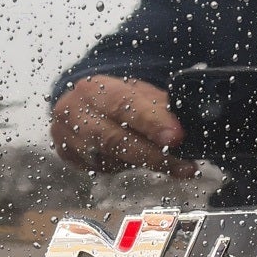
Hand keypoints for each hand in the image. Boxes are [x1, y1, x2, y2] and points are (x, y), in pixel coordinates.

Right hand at [50, 74, 196, 177]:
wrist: (77, 106)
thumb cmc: (112, 99)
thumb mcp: (136, 93)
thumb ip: (159, 107)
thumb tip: (190, 123)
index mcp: (94, 88)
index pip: (125, 105)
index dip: (152, 122)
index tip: (176, 137)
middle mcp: (74, 111)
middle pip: (115, 140)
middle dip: (153, 155)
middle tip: (183, 165)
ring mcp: (66, 137)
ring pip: (111, 159)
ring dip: (146, 163)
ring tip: (174, 164)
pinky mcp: (67, 157)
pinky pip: (103, 169)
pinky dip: (126, 166)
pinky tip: (138, 160)